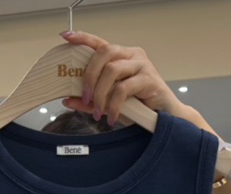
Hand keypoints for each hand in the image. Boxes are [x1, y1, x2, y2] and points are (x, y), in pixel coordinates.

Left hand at [60, 31, 183, 125]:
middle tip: (84, 98)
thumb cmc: (139, 107)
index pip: (100, 43)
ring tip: (98, 112)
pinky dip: (113, 105)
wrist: (164, 119)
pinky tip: (112, 117)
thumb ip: (90, 101)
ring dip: (100, 93)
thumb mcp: (108, 104)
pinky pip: (123, 88)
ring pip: (112, 70)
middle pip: (104, 53)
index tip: (67, 37)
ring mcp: (142, 65)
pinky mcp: (149, 79)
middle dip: (89, 76)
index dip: (83, 38)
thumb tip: (67, 99)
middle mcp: (132, 56)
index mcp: (121, 57)